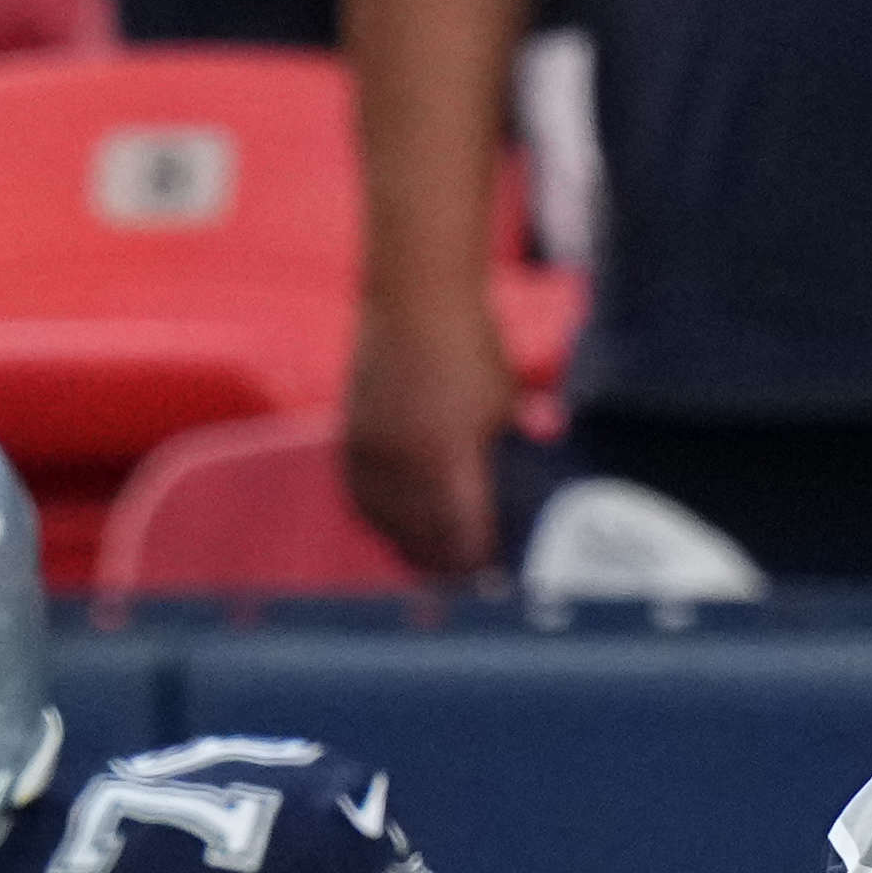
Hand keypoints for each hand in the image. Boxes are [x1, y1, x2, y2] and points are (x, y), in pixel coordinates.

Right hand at [346, 276, 512, 578]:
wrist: (415, 298)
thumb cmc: (470, 346)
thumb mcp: (505, 406)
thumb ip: (508, 451)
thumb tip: (522, 487)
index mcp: (449, 460)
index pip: (462, 536)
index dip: (477, 562)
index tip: (491, 574)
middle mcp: (404, 464)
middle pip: (421, 540)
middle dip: (444, 563)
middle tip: (463, 575)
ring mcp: (372, 453)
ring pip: (385, 524)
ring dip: (407, 544)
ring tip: (427, 556)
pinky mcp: (349, 439)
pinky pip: (360, 498)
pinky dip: (378, 516)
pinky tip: (392, 521)